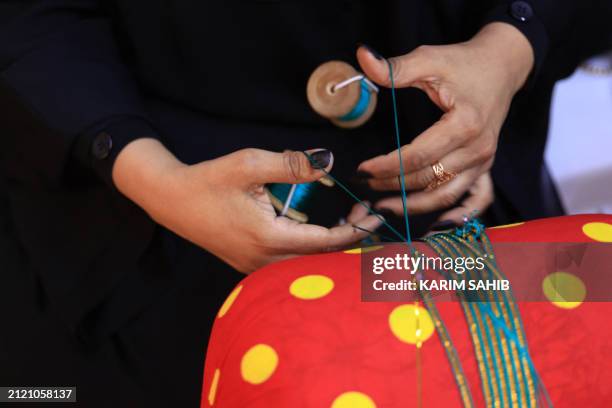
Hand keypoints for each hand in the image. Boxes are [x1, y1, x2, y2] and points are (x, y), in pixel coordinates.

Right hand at [112, 139, 382, 272]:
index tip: (373, 216)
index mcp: (267, 237)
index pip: (324, 242)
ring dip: (332, 246)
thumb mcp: (248, 163)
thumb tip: (328, 161)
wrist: (170, 200)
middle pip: (320, 261)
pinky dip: (312, 251)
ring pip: (306, 266)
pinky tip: (320, 232)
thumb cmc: (207, 180)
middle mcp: (263, 260)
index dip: (353, 230)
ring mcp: (255, 267)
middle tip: (366, 215)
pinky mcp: (250, 265)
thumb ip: (291, 163)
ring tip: (350, 221)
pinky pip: (290, 265)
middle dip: (349, 240)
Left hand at [356, 22, 532, 219]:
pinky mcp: (486, 166)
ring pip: (446, 195)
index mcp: (464, 124)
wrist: (502, 66)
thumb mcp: (429, 59)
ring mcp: (484, 161)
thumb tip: (363, 56)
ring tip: (384, 207)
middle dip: (393, 186)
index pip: (418, 156)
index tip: (362, 169)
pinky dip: (459, 216)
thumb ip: (395, 67)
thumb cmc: (464, 63)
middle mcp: (478, 149)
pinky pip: (477, 200)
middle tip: (365, 186)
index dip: (387, 166)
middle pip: (428, 179)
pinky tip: (438, 226)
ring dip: (414, 206)